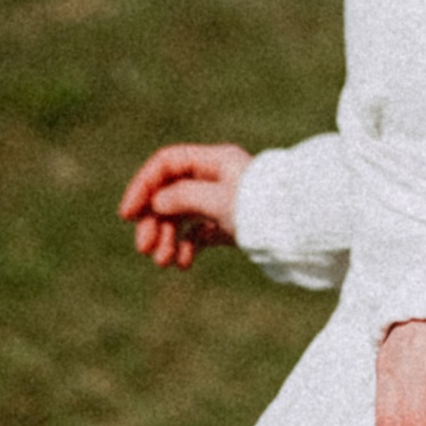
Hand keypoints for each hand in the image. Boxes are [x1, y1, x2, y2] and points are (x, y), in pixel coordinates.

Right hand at [119, 141, 251, 267]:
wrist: (298, 229)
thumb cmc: (262, 207)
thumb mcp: (220, 200)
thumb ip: (184, 197)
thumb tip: (156, 202)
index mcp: (214, 161)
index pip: (166, 164)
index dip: (143, 186)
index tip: (127, 215)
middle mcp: (215, 177)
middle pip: (169, 193)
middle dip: (153, 221)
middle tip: (145, 249)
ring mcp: (220, 200)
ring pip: (180, 215)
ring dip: (166, 237)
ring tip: (164, 262)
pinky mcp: (227, 223)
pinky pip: (197, 232)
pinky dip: (187, 246)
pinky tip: (184, 264)